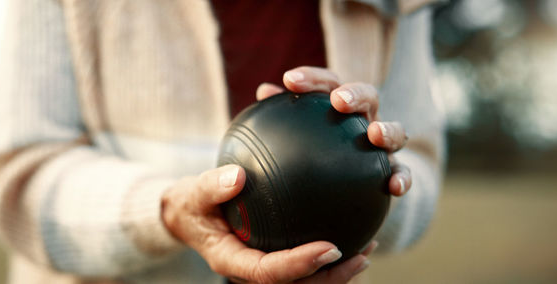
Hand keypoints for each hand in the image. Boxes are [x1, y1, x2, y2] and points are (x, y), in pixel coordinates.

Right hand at [162, 165, 372, 282]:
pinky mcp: (274, 256)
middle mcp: (252, 270)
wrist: (189, 216)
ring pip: (306, 281)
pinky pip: (305, 261)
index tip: (330, 248)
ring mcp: (264, 266)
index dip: (300, 265)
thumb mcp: (192, 193)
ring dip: (338, 270)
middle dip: (331, 277)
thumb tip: (238, 176)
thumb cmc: (191, 204)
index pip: (269, 272)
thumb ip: (210, 186)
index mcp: (231, 261)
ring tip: (368, 249)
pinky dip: (330, 253)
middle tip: (361, 256)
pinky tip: (352, 227)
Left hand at [257, 66, 412, 196]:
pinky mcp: (393, 170)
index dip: (311, 78)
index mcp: (340, 104)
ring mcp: (382, 144)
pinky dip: (403, 177)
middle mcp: (365, 118)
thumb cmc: (313, 153)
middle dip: (356, 95)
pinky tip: (395, 187)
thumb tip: (263, 91)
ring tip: (375, 134)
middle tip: (339, 100)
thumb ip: (282, 115)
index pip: (328, 83)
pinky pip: (403, 172)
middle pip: (368, 96)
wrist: (341, 188)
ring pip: (395, 130)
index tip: (289, 80)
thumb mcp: (297, 135)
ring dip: (388, 130)